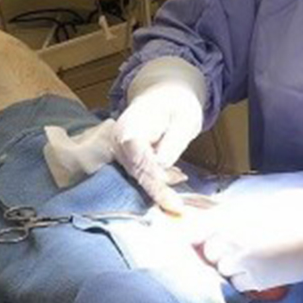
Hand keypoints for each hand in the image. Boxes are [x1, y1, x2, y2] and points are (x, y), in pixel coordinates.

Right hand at [114, 57, 205, 212]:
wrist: (166, 93)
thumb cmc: (177, 101)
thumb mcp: (184, 116)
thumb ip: (173, 140)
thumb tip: (162, 164)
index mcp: (129, 126)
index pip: (138, 158)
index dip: (154, 177)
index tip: (170, 195)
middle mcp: (118, 142)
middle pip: (136, 173)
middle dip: (158, 192)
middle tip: (180, 208)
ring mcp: (121, 153)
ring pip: (139, 178)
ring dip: (161, 190)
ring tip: (182, 201)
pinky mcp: (129, 161)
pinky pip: (143, 176)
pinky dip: (160, 184)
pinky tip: (176, 188)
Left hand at [190, 177, 302, 291]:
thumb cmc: (301, 207)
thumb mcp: (262, 203)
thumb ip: (237, 214)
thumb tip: (220, 223)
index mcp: (233, 214)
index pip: (197, 230)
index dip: (197, 235)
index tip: (198, 237)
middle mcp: (232, 239)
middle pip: (210, 252)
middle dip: (221, 249)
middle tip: (241, 244)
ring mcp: (243, 262)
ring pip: (224, 270)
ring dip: (233, 265)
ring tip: (255, 256)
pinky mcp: (258, 281)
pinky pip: (240, 283)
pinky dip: (246, 278)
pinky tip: (263, 267)